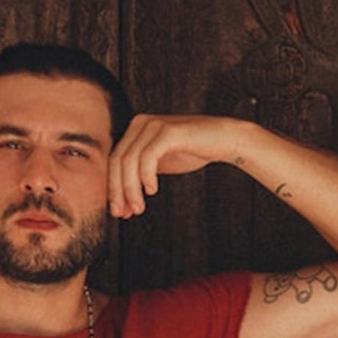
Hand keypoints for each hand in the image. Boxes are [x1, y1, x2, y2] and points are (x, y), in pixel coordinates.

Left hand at [108, 114, 256, 218]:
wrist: (224, 139)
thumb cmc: (193, 151)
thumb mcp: (161, 164)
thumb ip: (140, 178)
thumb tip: (124, 205)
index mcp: (135, 129)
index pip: (115, 160)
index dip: (114, 188)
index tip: (119, 212)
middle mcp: (141, 123)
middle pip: (118, 160)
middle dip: (118, 190)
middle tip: (123, 214)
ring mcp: (154, 125)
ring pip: (130, 160)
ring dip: (131, 188)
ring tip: (139, 208)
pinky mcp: (168, 131)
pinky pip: (148, 156)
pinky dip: (146, 176)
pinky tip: (152, 191)